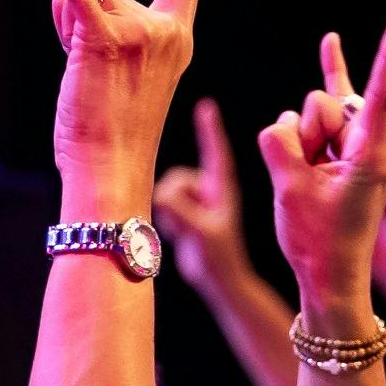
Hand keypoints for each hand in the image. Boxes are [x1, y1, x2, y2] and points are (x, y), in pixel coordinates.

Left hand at [35, 0, 213, 215]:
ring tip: (84, 78)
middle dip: (90, 23)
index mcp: (178, 40)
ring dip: (71, 30)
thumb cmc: (111, 131)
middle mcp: (165, 32)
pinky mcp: (102, 38)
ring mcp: (137, 33)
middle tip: (98, 79)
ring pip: (87, 0)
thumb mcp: (114, 71)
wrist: (109, 170)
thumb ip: (93, 25)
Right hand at [150, 97, 253, 288]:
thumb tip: (163, 194)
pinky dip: (167, 219)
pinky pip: (164, 204)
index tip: (206, 106)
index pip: (216, 152)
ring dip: (170, 212)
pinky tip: (179, 234)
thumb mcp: (200, 233)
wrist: (219, 280)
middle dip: (174, 197)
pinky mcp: (186, 212)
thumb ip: (180, 211)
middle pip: (177, 177)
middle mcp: (210, 190)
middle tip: (188, 224)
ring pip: (168, 190)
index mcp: (222, 189)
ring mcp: (198, 201)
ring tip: (186, 232)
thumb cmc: (218, 258)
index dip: (209, 129)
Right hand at [255, 15, 385, 335]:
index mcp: (371, 151)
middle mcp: (367, 139)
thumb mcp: (292, 191)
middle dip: (306, 132)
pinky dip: (324, 79)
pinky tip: (332, 41)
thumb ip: (281, 143)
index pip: (381, 91)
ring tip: (311, 184)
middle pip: (321, 102)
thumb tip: (286, 125)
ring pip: (307, 112)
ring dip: (299, 144)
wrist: (327, 274)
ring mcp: (351, 140)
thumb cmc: (319, 241)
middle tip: (314, 181)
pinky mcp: (336, 144)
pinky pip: (320, 103)